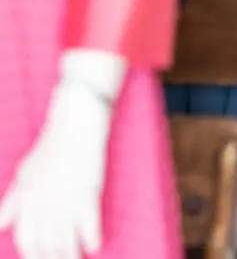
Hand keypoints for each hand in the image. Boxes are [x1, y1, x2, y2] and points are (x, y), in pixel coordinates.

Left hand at [0, 51, 123, 258]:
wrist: (76, 124)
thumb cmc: (51, 148)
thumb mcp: (24, 174)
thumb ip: (12, 203)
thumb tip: (0, 226)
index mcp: (26, 198)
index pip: (25, 237)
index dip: (32, 253)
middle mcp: (43, 203)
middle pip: (45, 243)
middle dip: (53, 257)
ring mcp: (65, 199)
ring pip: (65, 239)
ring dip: (71, 254)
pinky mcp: (87, 192)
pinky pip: (89, 224)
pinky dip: (91, 238)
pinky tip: (94, 246)